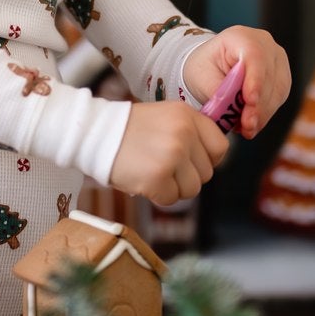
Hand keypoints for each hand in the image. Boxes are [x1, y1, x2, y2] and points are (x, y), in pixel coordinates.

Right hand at [110, 100, 229, 203]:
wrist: (94, 134)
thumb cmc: (129, 129)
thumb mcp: (165, 117)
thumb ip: (191, 132)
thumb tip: (212, 159)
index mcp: (188, 116)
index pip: (220, 147)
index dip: (207, 159)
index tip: (190, 161)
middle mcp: (184, 133)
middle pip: (207, 173)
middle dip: (186, 176)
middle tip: (162, 166)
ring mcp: (172, 156)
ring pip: (192, 189)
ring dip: (173, 187)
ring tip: (152, 172)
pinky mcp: (157, 178)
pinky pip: (171, 199)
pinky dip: (157, 195)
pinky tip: (142, 179)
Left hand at [182, 26, 292, 138]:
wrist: (210, 67)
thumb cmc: (204, 68)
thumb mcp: (203, 78)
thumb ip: (220, 92)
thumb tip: (236, 112)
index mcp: (241, 36)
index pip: (255, 56)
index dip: (255, 80)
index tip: (250, 101)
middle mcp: (265, 44)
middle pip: (268, 76)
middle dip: (258, 106)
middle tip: (246, 126)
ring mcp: (276, 60)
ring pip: (277, 90)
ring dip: (263, 114)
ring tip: (246, 130)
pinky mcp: (281, 77)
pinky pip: (278, 98)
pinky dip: (265, 114)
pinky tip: (252, 125)